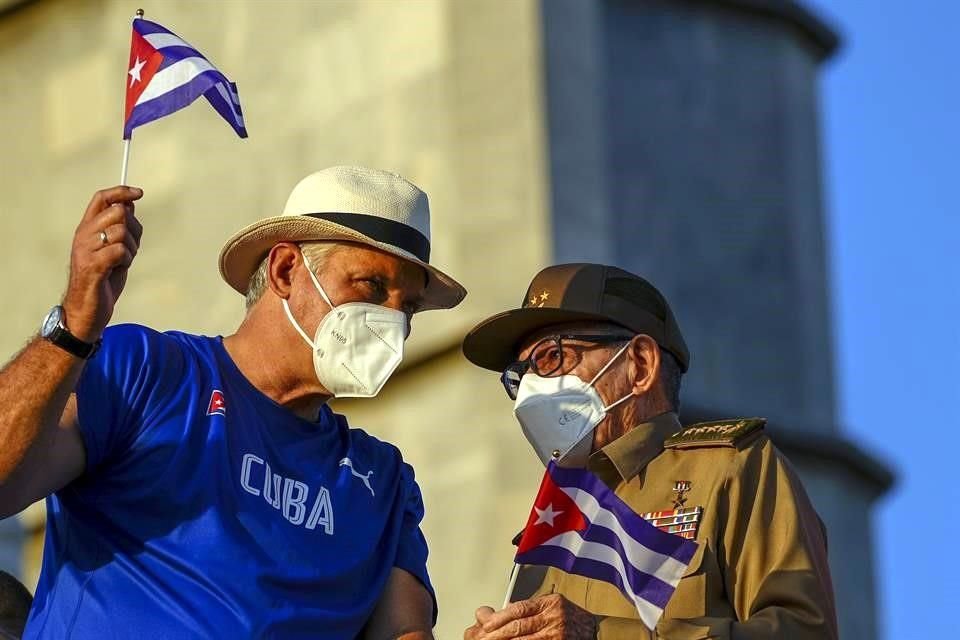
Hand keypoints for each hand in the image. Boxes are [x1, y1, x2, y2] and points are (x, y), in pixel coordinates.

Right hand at [62, 186, 143, 341]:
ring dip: (131, 248)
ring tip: (122, 262)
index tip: (139, 193)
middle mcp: (83, 235)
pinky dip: (127, 260)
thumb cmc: (101, 281)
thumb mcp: (112, 249)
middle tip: (129, 248)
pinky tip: (119, 269)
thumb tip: (129, 204)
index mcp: (86, 229)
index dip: (121, 192)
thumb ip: (119, 227)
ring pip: (122, 231)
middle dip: (133, 229)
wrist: (85, 310)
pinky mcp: (93, 266)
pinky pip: (120, 250)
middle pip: (118, 212)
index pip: (101, 198)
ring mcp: (86, 250)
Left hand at [463, 595, 596, 639]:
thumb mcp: (554, 604)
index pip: (519, 609)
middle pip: (518, 626)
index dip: (499, 618)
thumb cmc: (573, 618)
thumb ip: (532, 608)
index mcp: (550, 603)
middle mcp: (554, 617)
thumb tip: (503, 613)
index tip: (486, 625)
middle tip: (482, 639)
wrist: (597, 631)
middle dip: (497, 634)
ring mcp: (556, 634)